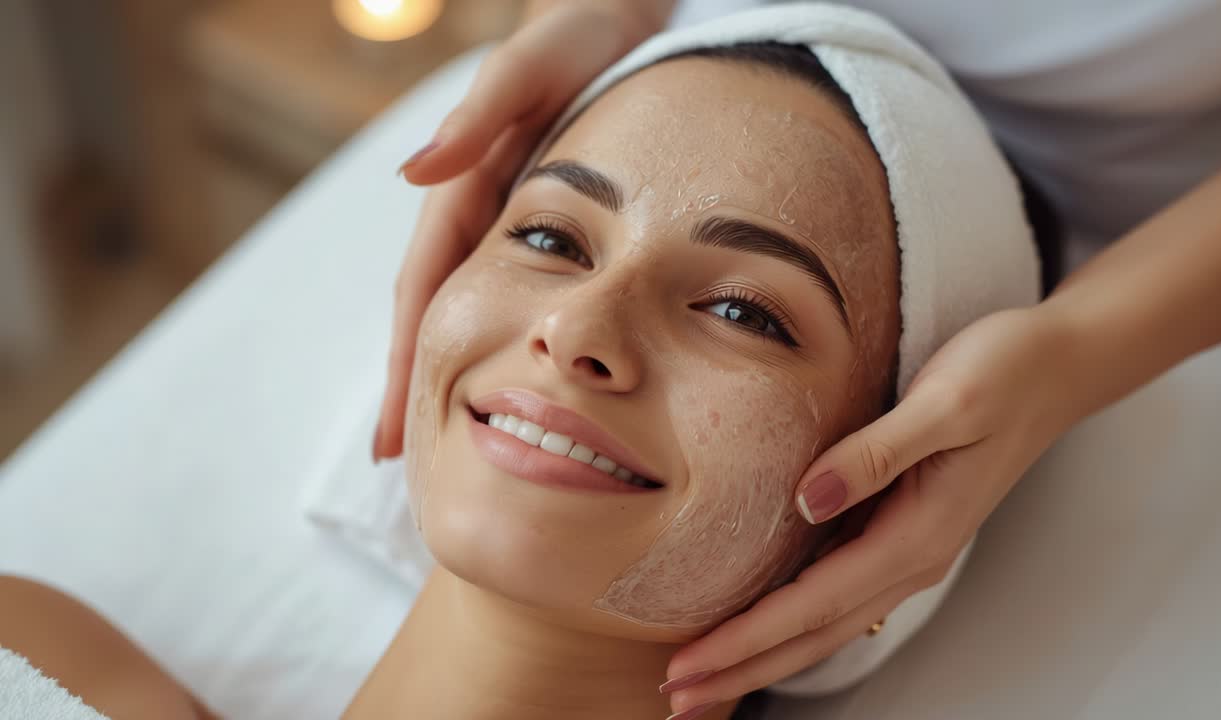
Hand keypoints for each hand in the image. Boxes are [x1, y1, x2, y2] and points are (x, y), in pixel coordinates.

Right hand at [373, 2, 664, 459]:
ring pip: (477, 312)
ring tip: (447, 445)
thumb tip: (413, 176)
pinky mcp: (552, 220)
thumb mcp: (535, 63)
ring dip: (454, 374)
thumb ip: (482, 114)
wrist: (636, 12)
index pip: (421, 295)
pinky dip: (505, 343)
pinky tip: (510, 382)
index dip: (403, 366)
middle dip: (416, 389)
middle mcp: (480, 211)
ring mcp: (512, 219)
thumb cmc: (588, 32)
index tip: (390, 438)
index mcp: (466, 187)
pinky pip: (521, 293)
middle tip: (403, 466)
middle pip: (439, 316)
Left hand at [661, 306, 1087, 711]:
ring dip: (764, 653)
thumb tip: (808, 500)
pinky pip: (837, 589)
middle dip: (743, 668)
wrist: (1058, 366)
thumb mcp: (946, 402)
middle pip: (814, 633)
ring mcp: (909, 546)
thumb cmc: (1006, 374)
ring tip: (708, 675)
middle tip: (677, 697)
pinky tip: (763, 621)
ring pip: (825, 620)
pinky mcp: (903, 526)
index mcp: (918, 536)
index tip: (689, 665)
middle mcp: (912, 556)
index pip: (813, 605)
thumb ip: (877, 453)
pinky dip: (793, 617)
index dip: (747, 639)